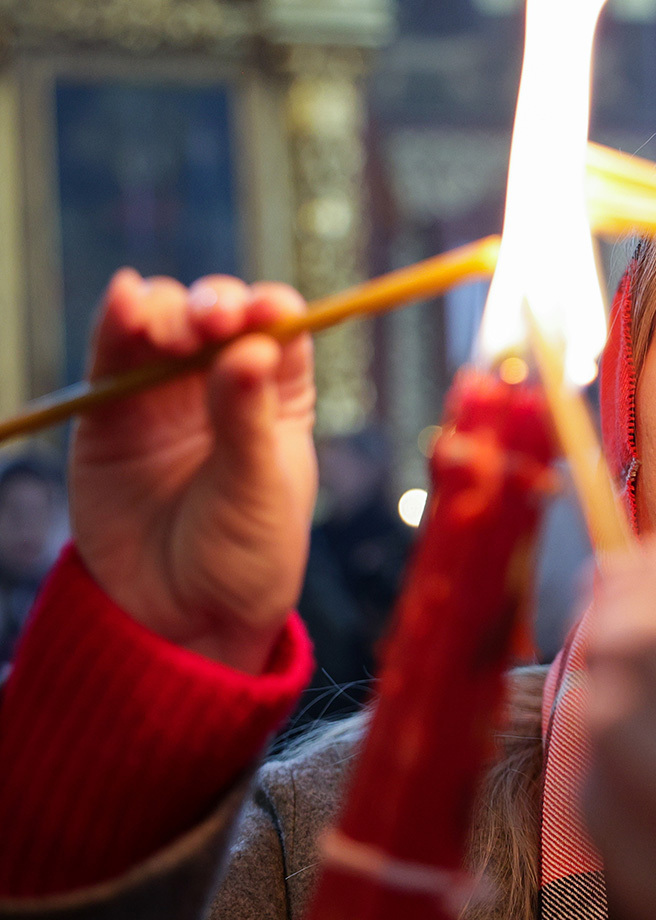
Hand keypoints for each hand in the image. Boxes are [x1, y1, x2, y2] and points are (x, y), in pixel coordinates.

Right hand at [70, 270, 316, 673]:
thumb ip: (247, 419)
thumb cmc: (244, 557)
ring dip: (167, 311)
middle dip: (215, 306)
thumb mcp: (258, 489)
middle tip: (214, 323)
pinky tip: (125, 300)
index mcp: (279, 396)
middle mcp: (222, 384)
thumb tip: (252, 346)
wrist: (177, 621)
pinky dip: (116, 321)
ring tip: (172, 331)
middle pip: (219, 316)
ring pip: (163, 324)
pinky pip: (111, 356)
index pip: (280, 330)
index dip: (271, 310)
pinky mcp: (109, 413)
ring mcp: (164, 394)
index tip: (267, 312)